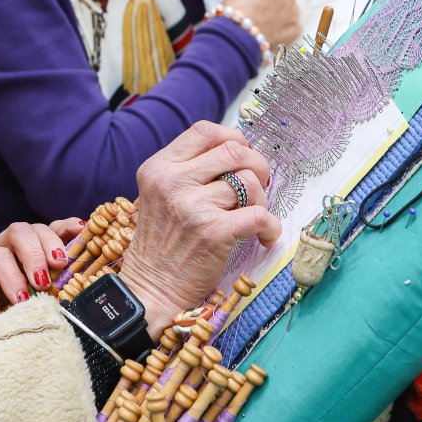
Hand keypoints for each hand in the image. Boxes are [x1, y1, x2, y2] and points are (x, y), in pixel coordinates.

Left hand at [0, 218, 82, 335]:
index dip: (11, 276)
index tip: (23, 299)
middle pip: (17, 233)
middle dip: (33, 256)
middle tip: (43, 282)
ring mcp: (20, 239)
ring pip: (37, 229)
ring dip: (52, 245)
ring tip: (61, 264)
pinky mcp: (38, 241)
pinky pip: (55, 228)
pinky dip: (68, 228)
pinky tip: (80, 230)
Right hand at [119, 122, 280, 339]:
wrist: (151, 290)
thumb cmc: (162, 244)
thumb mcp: (159, 195)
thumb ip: (189, 171)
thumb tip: (239, 154)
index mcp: (159, 167)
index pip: (205, 131)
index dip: (233, 139)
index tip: (241, 158)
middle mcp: (172, 181)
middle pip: (234, 150)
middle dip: (257, 165)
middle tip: (259, 185)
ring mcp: (192, 206)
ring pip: (249, 182)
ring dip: (261, 200)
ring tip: (253, 218)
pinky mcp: (213, 232)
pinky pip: (260, 215)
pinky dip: (271, 227)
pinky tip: (265, 237)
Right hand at [222, 0, 302, 47]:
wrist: (238, 33)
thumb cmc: (234, 8)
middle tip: (261, 5)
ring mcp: (294, 9)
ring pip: (290, 7)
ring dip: (281, 11)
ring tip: (265, 21)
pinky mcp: (295, 27)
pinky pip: (292, 25)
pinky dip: (284, 28)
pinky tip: (271, 31)